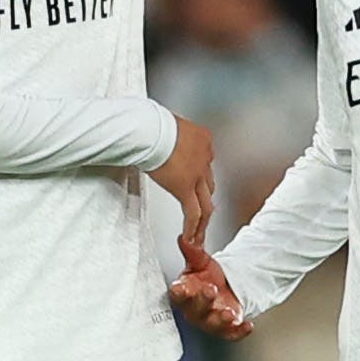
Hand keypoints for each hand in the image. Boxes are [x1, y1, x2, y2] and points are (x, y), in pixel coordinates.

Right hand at [147, 115, 215, 246]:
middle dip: (204, 199)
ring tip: (199, 234)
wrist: (150, 129)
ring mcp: (197, 175)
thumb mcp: (167, 125)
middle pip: (209, 184)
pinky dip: (193, 227)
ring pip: (206, 203)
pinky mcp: (185, 188)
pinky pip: (193, 213)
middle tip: (202, 212)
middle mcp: (205, 157)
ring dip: (203, 220)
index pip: (205, 161)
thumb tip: (157, 137)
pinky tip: (190, 238)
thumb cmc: (150, 122)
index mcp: (203, 140)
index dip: (200, 175)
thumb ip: (169, 136)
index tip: (194, 184)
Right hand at [168, 236, 252, 339]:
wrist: (224, 288)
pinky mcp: (226, 328)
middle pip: (195, 309)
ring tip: (229, 313)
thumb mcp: (201, 262)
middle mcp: (194, 310)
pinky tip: (248, 325)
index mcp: (185, 293)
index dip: (178, 292)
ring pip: (212, 324)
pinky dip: (240, 331)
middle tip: (211, 290)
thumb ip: (192, 251)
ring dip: (220, 320)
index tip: (180, 287)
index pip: (177, 295)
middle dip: (202, 300)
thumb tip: (184, 237)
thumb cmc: (206, 277)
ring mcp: (210, 321)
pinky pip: (231, 333)